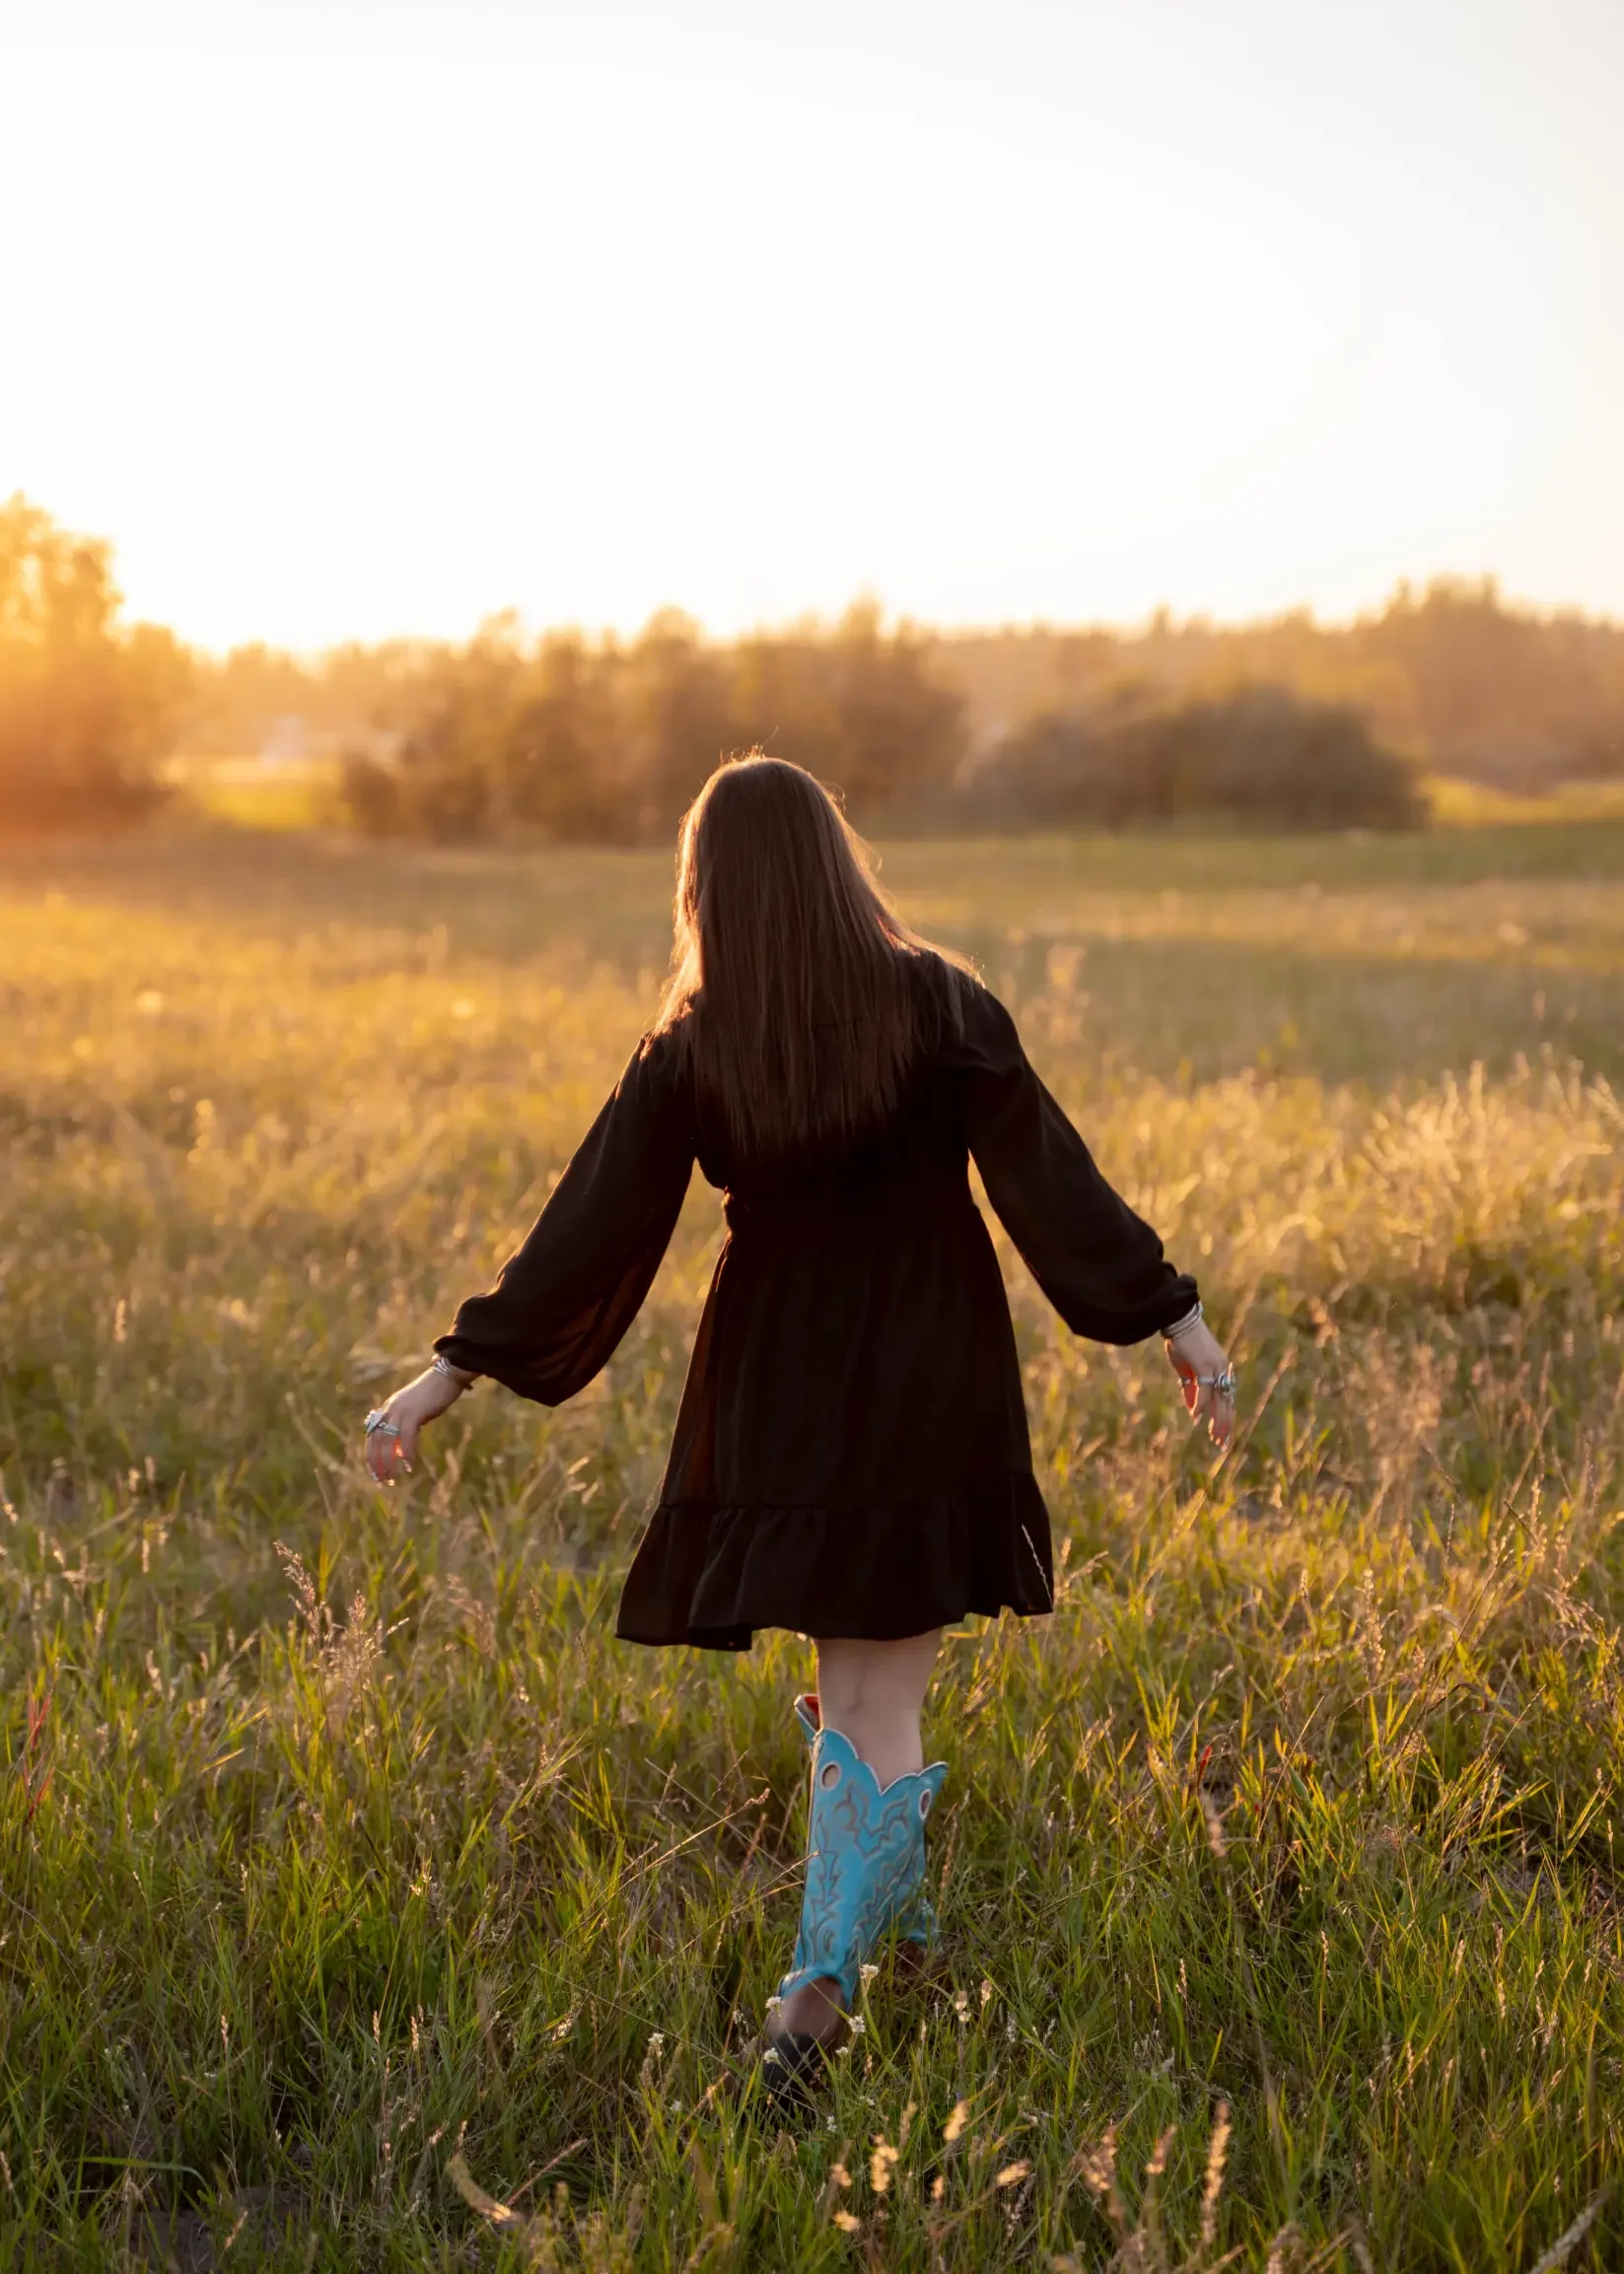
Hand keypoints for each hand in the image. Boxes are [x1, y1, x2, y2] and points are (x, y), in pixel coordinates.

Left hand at [364, 1362, 470, 1484]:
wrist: (445, 1377)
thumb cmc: (433, 1394)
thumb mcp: (413, 1411)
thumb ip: (404, 1425)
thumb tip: (398, 1447)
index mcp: (388, 1409)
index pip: (372, 1436)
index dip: (372, 1456)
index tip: (375, 1473)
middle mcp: (390, 1409)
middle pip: (376, 1441)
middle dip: (378, 1464)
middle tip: (382, 1481)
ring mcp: (400, 1410)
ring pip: (387, 1442)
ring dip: (389, 1463)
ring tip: (393, 1478)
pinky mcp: (414, 1412)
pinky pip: (406, 1437)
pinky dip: (406, 1453)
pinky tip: (409, 1465)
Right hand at [1163, 1319, 1236, 1449]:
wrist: (1178, 1318)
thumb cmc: (1181, 1341)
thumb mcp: (1185, 1369)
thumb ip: (1191, 1390)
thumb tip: (1193, 1412)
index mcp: (1220, 1369)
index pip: (1226, 1399)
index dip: (1224, 1419)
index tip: (1222, 1436)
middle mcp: (1222, 1369)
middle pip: (1226, 1403)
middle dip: (1224, 1425)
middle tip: (1222, 1445)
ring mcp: (1215, 1367)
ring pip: (1219, 1399)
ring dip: (1217, 1420)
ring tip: (1215, 1438)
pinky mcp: (1204, 1364)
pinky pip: (1204, 1389)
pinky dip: (1200, 1405)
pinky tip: (1196, 1419)